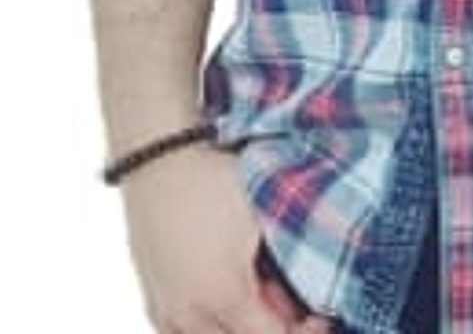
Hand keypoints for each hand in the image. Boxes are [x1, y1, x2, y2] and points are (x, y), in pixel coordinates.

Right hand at [121, 142, 333, 332]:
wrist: (156, 157)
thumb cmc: (211, 180)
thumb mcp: (260, 219)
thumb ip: (283, 269)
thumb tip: (300, 304)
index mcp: (223, 297)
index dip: (305, 332)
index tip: (319, 316)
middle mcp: (189, 317)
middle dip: (272, 329)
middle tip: (288, 301)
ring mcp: (165, 314)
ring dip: (240, 329)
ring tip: (256, 294)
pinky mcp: (153, 305)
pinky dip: (211, 327)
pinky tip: (224, 300)